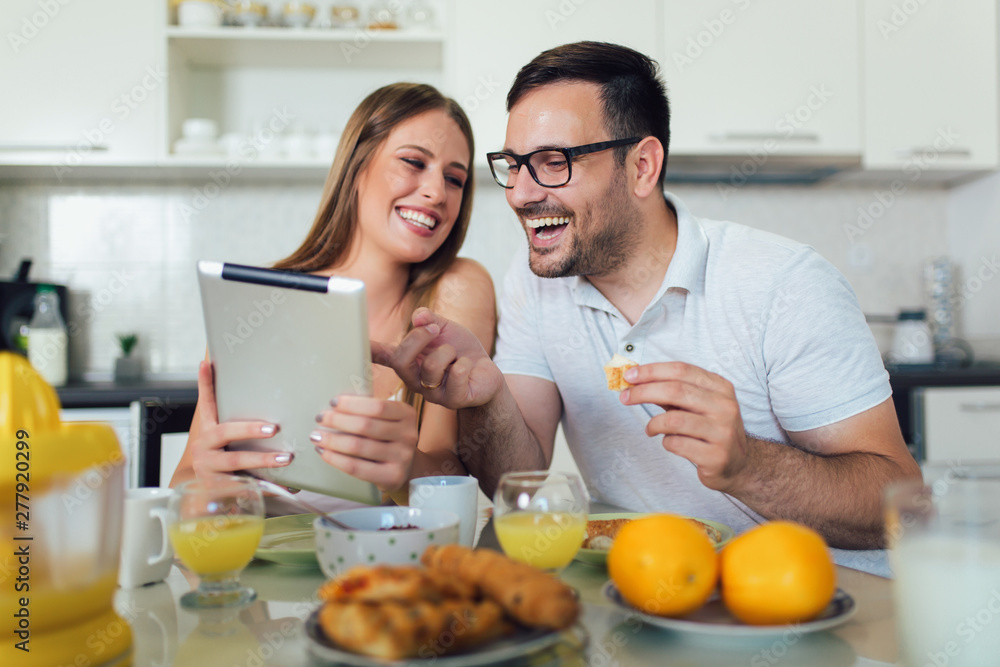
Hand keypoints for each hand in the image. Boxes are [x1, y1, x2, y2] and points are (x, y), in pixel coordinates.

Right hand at [188, 360, 291, 478]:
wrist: (207, 498)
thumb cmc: (225, 460)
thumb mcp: (226, 438)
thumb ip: (232, 418)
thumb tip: (231, 379)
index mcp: (207, 431)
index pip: (206, 404)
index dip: (205, 385)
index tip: (207, 364)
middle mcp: (204, 448)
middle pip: (224, 433)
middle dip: (249, 429)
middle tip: (273, 428)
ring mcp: (209, 469)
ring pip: (236, 462)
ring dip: (263, 459)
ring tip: (286, 458)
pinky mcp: (219, 489)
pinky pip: (245, 487)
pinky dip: (266, 486)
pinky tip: (287, 486)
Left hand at [311, 395, 417, 492]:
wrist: (406, 469)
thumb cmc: (387, 439)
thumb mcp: (386, 420)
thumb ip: (367, 411)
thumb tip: (333, 405)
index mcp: (406, 414)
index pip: (377, 406)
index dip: (352, 404)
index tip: (332, 403)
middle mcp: (408, 435)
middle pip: (365, 425)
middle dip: (337, 420)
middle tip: (319, 418)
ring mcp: (402, 457)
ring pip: (358, 446)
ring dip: (332, 440)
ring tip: (316, 436)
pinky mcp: (392, 476)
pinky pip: (356, 467)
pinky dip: (336, 459)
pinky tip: (324, 452)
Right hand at [371, 307, 503, 409]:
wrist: (487, 372)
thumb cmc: (461, 351)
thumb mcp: (445, 328)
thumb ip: (430, 319)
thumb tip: (419, 317)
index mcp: (409, 361)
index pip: (383, 356)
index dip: (366, 351)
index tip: (352, 344)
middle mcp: (415, 380)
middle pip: (401, 360)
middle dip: (419, 337)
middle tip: (435, 329)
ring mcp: (432, 393)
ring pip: (431, 366)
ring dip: (448, 351)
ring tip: (457, 356)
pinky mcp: (453, 400)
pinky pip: (455, 376)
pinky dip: (465, 364)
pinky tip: (468, 368)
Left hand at [620, 361, 749, 492]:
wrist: (738, 464)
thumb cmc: (709, 428)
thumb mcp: (696, 404)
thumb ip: (670, 392)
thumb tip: (635, 380)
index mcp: (720, 387)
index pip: (681, 370)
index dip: (651, 370)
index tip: (629, 375)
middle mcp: (725, 406)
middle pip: (675, 390)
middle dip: (643, 392)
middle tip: (624, 398)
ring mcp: (722, 432)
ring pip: (673, 420)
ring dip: (653, 424)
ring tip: (650, 429)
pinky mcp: (715, 456)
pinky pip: (677, 444)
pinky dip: (666, 442)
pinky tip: (670, 443)